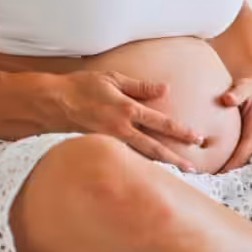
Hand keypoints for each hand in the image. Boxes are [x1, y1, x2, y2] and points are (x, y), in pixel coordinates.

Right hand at [49, 70, 204, 172]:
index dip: (181, 131)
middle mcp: (121, 129)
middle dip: (176, 159)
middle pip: (155, 148)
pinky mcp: (103, 148)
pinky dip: (141, 165)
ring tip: (178, 173)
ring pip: (141, 157)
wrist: (54, 103)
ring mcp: (111, 141)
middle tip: (194, 168)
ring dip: (161, 165)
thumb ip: (140, 86)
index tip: (197, 138)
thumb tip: (165, 89)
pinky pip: (126, 158)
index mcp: (127, 110)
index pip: (161, 123)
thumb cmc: (83, 87)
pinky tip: (151, 171)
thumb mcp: (114, 79)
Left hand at [217, 74, 251, 173]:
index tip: (221, 173)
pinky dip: (230, 157)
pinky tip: (215, 162)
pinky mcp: (248, 134)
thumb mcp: (245, 86)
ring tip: (211, 176)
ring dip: (229, 165)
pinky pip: (239, 149)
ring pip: (241, 155)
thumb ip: (237, 93)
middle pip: (243, 158)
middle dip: (229, 169)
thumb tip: (227, 99)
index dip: (233, 163)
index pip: (244, 150)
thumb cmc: (251, 84)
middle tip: (212, 180)